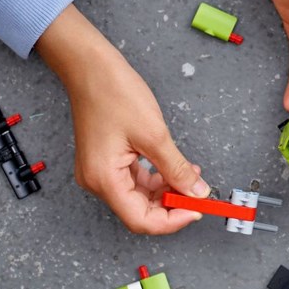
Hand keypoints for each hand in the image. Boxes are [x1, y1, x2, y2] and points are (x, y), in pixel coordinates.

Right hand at [36, 5, 210, 233]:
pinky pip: (136, 180)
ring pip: (140, 196)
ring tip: (190, 175)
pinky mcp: (108, 161)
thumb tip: (196, 192)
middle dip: (172, 204)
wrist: (90, 68)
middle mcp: (98, 181)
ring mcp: (101, 171)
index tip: (196, 210)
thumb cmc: (114, 93)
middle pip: (140, 210)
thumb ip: (176, 168)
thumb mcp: (154, 135)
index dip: (172, 220)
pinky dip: (158, 177)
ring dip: (167, 189)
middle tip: (198, 192)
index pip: (141, 220)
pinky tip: (175, 167)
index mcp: (104, 179)